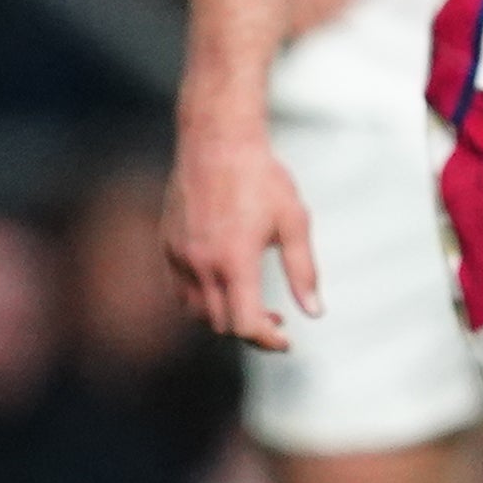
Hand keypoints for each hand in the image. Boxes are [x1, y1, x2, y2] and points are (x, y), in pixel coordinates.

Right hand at [165, 110, 319, 347]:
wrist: (217, 141)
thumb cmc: (262, 178)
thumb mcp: (294, 222)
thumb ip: (303, 272)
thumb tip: (315, 312)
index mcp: (236, 262)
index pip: (246, 325)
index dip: (268, 341)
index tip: (287, 340)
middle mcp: (202, 264)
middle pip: (222, 324)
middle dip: (251, 330)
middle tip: (277, 319)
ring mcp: (180, 256)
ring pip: (196, 311)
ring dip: (224, 317)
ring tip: (250, 302)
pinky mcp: (168, 245)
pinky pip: (180, 289)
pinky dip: (202, 298)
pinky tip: (224, 281)